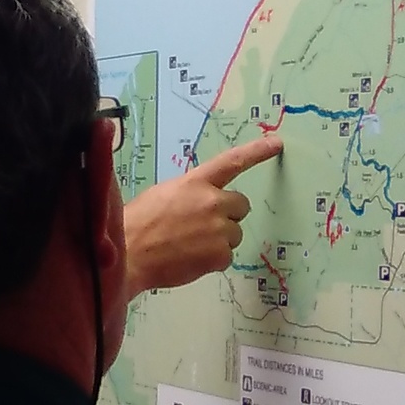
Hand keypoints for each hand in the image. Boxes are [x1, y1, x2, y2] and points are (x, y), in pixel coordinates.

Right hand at [121, 135, 281, 299]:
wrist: (127, 254)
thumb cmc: (136, 224)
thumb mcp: (161, 195)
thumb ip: (188, 194)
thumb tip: (197, 202)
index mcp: (195, 182)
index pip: (232, 162)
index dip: (256, 152)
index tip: (276, 144)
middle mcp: (212, 202)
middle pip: (241, 205)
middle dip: (227, 214)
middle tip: (202, 225)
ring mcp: (219, 229)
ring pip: (234, 233)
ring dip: (219, 239)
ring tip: (189, 244)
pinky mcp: (220, 255)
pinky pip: (226, 256)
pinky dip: (211, 260)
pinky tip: (189, 259)